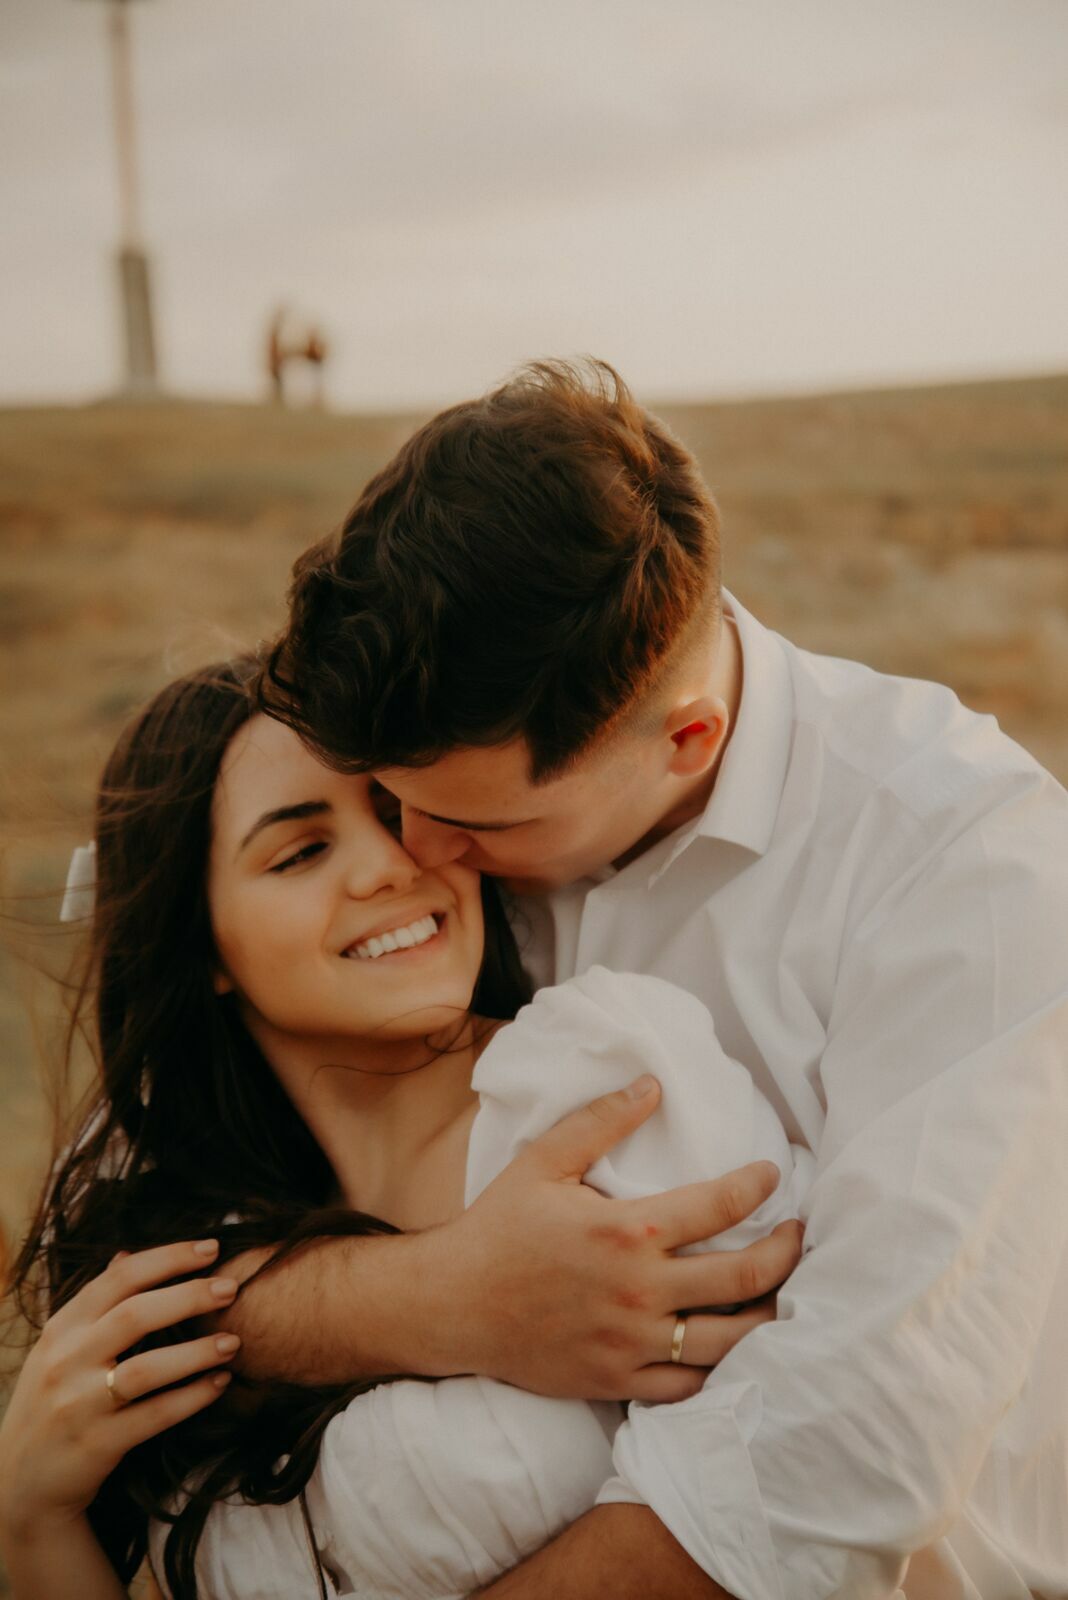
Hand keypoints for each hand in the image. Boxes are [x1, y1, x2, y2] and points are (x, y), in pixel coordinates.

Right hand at [0, 1240, 239, 1541]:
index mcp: (62, 1328)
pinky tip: (220, 1383)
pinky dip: (192, 1397)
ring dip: (196, 1352)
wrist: (19, 1484)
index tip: (211, 1248)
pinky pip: (155, 1415)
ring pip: (146, 1369)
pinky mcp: (97, 1444)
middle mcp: (66, 1361)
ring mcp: (79, 1404)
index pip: (120, 1278)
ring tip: (233, 1341)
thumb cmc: (50, 1402)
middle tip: (232, 1287)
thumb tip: (126, 1254)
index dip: (169, 1258)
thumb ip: (93, 1305)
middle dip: (190, 1296)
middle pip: (135, 1315)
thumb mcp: (59, 1348)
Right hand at [434, 1076, 801, 1400]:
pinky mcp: (619, 1379)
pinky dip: (723, 1370)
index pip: (720, 1205)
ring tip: (784, 1293)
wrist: (453, 1305)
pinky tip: (736, 1346)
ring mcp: (631, 1341)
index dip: (758, 1186)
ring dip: (770, 1315)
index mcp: (626, 1230)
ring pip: (731, 1341)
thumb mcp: (543, 1161)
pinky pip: (691, 1386)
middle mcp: (638, 1289)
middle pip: (744, 1277)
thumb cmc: (499, 1227)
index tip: (772, 1174)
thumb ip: (600, 1120)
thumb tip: (652, 1084)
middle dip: (787, 1253)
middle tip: (800, 1235)